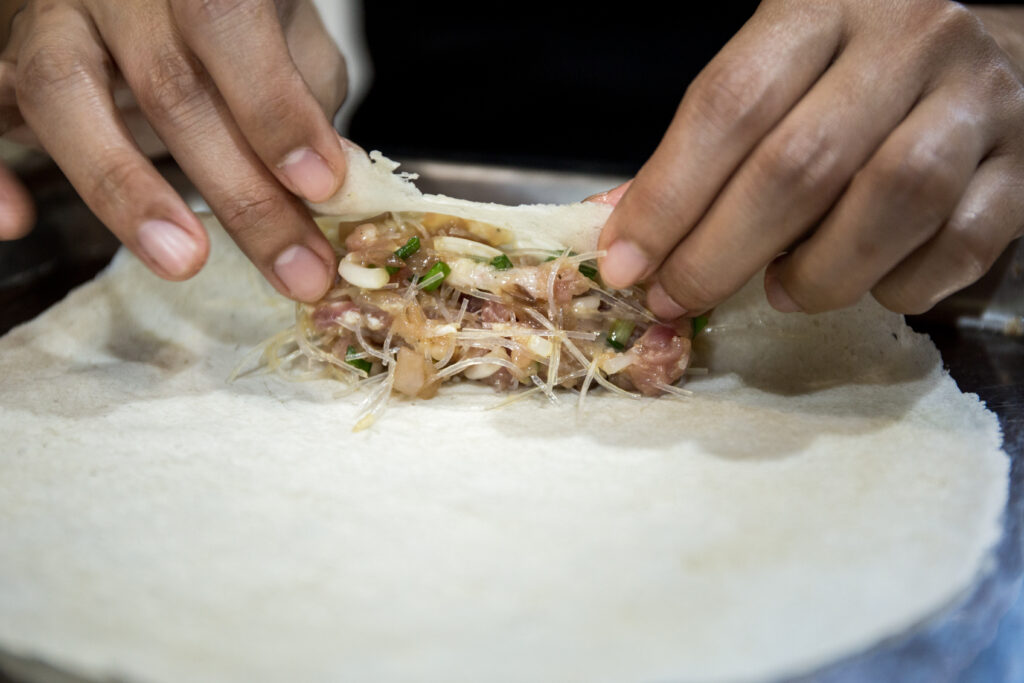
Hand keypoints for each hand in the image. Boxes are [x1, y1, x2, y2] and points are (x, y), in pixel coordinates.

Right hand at [0, 0, 347, 301]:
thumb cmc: (227, 14)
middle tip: (296, 272)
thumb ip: (302, 93)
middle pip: (168, 86)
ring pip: (61, 93)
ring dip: (124, 187)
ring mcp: (45, 19)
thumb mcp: (282, 31)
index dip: (273, 107)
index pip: (226, 22)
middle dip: (240, 193)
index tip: (321, 185)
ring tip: (183, 261)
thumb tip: (332, 180)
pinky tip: (17, 224)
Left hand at [598, 1, 1023, 316]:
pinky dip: (900, 285)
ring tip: (781, 292)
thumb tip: (625, 238)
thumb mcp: (777, 75)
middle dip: (720, 253)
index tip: (624, 264)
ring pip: (890, 203)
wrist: (1005, 51)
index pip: (730, 103)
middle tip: (677, 297)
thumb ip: (706, 149)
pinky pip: (959, 243)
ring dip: (818, 274)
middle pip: (801, 164)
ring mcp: (979, 97)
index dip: (668, 196)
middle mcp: (908, 38)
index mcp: (824, 3)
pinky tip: (868, 286)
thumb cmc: (857, 74)